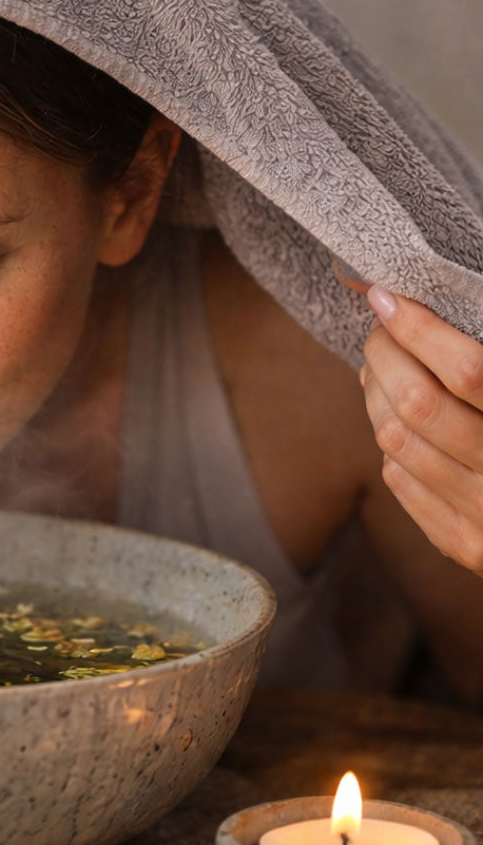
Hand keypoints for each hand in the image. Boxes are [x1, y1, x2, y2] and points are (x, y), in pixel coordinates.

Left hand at [349, 270, 482, 573]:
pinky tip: (393, 417)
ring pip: (397, 442)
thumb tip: (453, 315)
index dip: (420, 331)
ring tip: (378, 367)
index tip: (389, 299)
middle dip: (385, 356)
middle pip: (418, 404)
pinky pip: (401, 480)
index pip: (468, 371)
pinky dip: (390, 440)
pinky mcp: (462, 545)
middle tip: (380, 330)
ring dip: (375, 395)